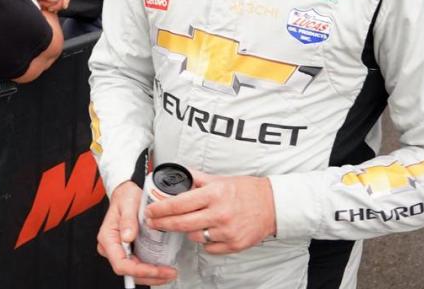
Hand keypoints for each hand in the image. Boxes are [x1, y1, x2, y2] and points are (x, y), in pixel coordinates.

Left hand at [24, 0, 70, 12]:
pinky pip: (56, 8)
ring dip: (51, 6)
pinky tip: (44, 6)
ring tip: (42, 4)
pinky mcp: (53, 2)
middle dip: (56, 5)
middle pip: (63, 0)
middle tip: (47, 6)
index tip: (64, 6)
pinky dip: (50, 9)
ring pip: (60, 5)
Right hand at [97, 181, 177, 285]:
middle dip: (150, 276)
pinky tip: (162, 267)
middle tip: (169, 273)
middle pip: (128, 272)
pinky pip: (137, 265)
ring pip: (134, 272)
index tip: (156, 270)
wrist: (127, 193)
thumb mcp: (128, 204)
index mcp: (108, 237)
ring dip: (152, 276)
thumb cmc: (125, 197)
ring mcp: (119, 250)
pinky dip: (150, 270)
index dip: (140, 270)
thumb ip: (127, 220)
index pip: (121, 263)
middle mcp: (111, 247)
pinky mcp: (128, 251)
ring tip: (168, 272)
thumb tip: (127, 237)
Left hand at [146, 171, 275, 254]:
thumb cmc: (246, 190)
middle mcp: (219, 213)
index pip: (179, 203)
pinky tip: (206, 232)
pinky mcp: (233, 244)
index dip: (161, 209)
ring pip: (194, 236)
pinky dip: (204, 241)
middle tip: (153, 222)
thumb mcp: (219, 179)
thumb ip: (197, 178)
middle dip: (163, 223)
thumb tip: (178, 175)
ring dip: (186, 231)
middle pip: (181, 223)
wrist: (273, 205)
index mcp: (214, 194)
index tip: (150, 211)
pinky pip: (209, 247)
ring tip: (186, 223)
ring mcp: (226, 231)